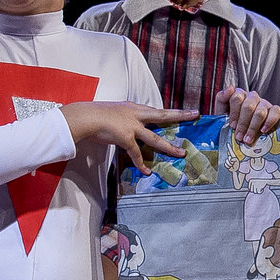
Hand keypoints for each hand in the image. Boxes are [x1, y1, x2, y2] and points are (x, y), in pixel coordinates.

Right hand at [64, 102, 198, 165]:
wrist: (84, 116)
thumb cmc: (94, 114)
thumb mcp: (113, 111)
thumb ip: (123, 116)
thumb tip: (124, 123)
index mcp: (133, 108)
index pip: (154, 110)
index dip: (169, 112)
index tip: (183, 112)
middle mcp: (135, 115)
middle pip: (162, 115)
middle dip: (180, 115)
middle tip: (195, 115)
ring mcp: (131, 126)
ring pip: (155, 138)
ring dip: (168, 147)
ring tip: (181, 153)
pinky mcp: (125, 137)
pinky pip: (136, 153)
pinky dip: (140, 163)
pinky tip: (146, 171)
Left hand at [217, 87, 279, 141]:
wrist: (242, 134)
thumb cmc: (232, 124)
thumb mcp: (221, 111)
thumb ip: (222, 98)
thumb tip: (231, 88)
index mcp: (239, 95)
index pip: (237, 98)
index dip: (234, 113)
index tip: (232, 126)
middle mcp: (252, 97)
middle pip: (248, 106)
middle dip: (243, 124)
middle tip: (239, 136)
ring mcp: (265, 103)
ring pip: (260, 112)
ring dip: (253, 127)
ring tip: (248, 139)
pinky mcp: (276, 110)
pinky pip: (276, 112)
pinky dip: (269, 122)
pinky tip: (263, 131)